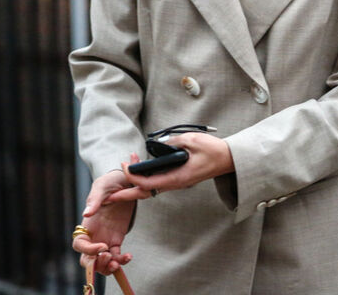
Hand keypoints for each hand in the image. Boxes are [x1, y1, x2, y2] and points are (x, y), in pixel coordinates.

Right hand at [72, 170, 134, 274]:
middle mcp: (94, 235)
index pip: (79, 244)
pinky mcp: (117, 239)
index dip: (88, 250)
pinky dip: (122, 260)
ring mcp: (105, 238)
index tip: (102, 246)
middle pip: (88, 258)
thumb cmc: (110, 182)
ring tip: (118, 262)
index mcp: (87, 224)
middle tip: (109, 258)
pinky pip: (117, 255)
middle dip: (96, 264)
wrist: (126, 182)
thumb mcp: (101, 187)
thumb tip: (86, 213)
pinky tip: (128, 256)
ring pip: (102, 261)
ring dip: (108, 267)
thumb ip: (94, 200)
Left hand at [108, 133, 234, 202]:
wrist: (228, 158)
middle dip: (126, 195)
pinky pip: (158, 184)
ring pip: (150, 190)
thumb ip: (172, 142)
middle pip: (145, 193)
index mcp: (177, 178)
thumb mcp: (191, 140)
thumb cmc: (213, 150)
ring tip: (119, 182)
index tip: (124, 165)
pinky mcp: (178, 178)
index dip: (133, 176)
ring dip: (134, 186)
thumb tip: (156, 144)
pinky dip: (144, 181)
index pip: (148, 183)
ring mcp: (176, 182)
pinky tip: (138, 174)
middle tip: (108, 196)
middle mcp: (175, 183)